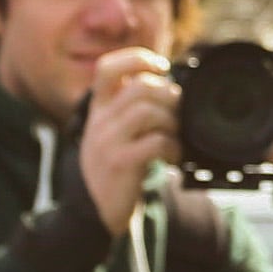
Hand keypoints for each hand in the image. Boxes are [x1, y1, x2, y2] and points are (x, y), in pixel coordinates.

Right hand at [79, 49, 181, 235]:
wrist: (94, 212)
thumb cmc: (113, 169)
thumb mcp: (114, 134)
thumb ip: (131, 110)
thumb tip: (170, 88)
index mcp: (98, 109)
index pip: (107, 68)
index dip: (137, 59)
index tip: (161, 67)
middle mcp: (99, 121)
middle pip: (139, 87)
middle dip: (168, 95)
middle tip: (178, 113)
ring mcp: (107, 142)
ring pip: (148, 111)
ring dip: (172, 122)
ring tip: (175, 137)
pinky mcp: (120, 163)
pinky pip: (155, 142)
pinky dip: (172, 147)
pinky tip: (172, 156)